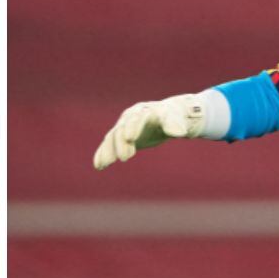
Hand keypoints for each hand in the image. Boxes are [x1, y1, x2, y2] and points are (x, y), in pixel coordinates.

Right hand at [93, 93, 208, 169]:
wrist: (167, 116)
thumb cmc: (174, 117)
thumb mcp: (176, 119)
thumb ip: (174, 125)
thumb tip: (180, 133)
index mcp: (144, 110)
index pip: (137, 118)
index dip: (133, 127)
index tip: (130, 138)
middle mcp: (131, 117)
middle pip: (122, 129)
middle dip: (121, 143)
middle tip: (125, 158)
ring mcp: (124, 126)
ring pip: (113, 138)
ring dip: (108, 150)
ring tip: (105, 164)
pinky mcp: (121, 137)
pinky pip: (109, 145)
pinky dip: (103, 154)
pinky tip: (98, 166)